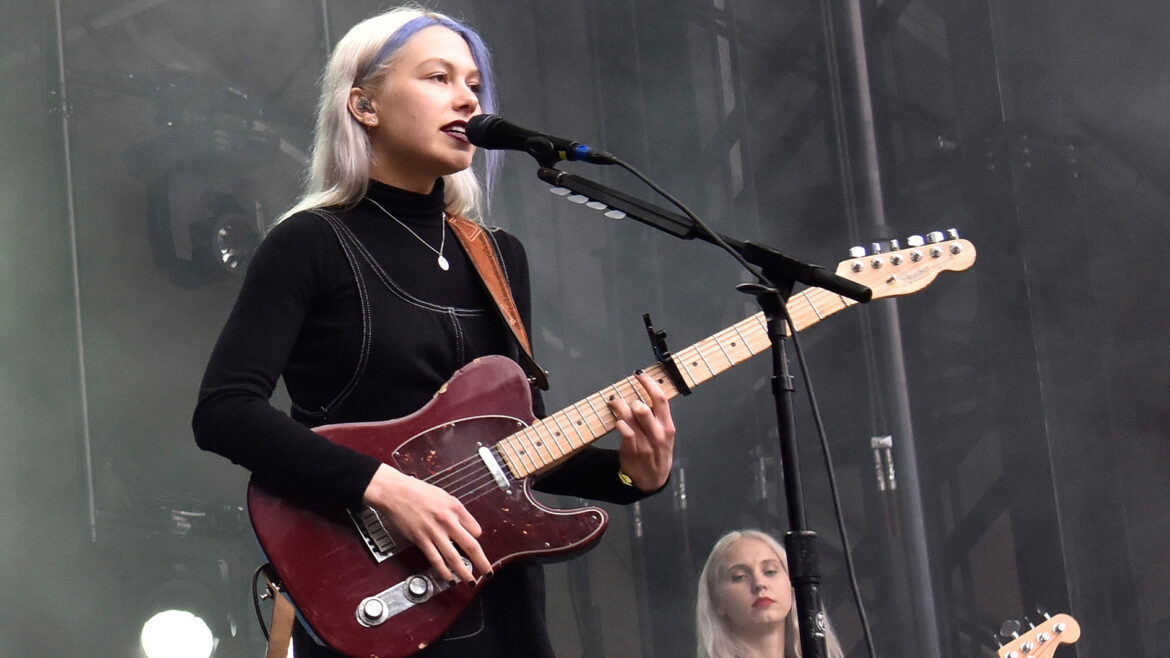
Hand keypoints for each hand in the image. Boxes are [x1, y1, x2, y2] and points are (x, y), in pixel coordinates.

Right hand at [361, 463, 491, 583]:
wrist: (394, 491)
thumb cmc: (416, 491)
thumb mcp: (442, 495)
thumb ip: (454, 510)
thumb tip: (462, 524)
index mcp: (455, 507)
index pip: (476, 529)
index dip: (477, 539)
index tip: (475, 544)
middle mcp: (448, 520)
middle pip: (471, 546)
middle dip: (481, 563)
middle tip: (487, 573)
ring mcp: (434, 532)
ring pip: (454, 558)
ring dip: (464, 573)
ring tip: (470, 582)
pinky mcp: (421, 540)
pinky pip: (436, 560)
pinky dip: (444, 572)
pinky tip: (449, 578)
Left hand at [608, 370, 675, 490]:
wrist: (652, 480)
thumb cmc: (657, 453)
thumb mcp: (665, 435)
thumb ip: (658, 417)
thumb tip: (645, 393)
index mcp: (668, 426)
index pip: (660, 399)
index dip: (649, 384)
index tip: (639, 375)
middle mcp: (658, 434)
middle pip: (644, 407)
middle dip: (632, 400)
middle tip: (625, 398)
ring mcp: (646, 443)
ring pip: (631, 417)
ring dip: (620, 407)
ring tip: (615, 404)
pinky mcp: (633, 450)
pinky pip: (624, 431)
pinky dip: (619, 423)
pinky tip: (617, 422)